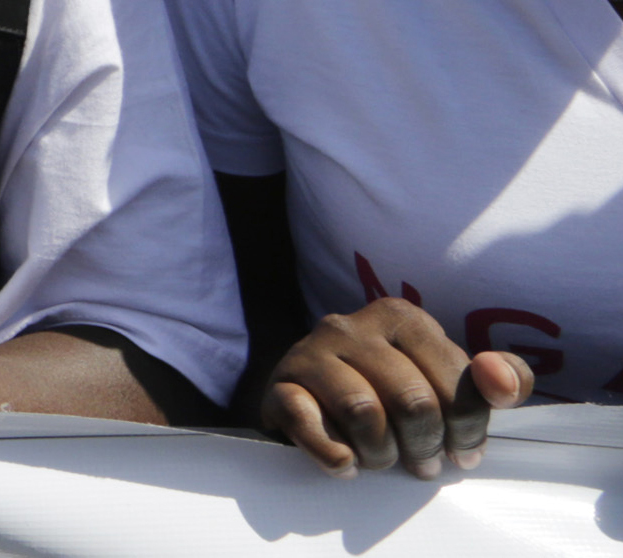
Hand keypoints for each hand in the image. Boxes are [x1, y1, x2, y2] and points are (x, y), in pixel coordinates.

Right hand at [261, 298, 534, 477]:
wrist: (313, 400)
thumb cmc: (395, 392)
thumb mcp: (455, 382)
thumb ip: (502, 377)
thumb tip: (499, 381)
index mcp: (402, 317)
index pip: (456, 382)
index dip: (467, 431)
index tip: (461, 454)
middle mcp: (351, 325)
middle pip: (413, 401)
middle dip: (424, 446)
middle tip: (421, 464)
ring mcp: (309, 351)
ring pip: (364, 413)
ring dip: (381, 454)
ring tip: (382, 460)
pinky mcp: (279, 384)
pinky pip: (308, 422)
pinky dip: (333, 454)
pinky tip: (346, 464)